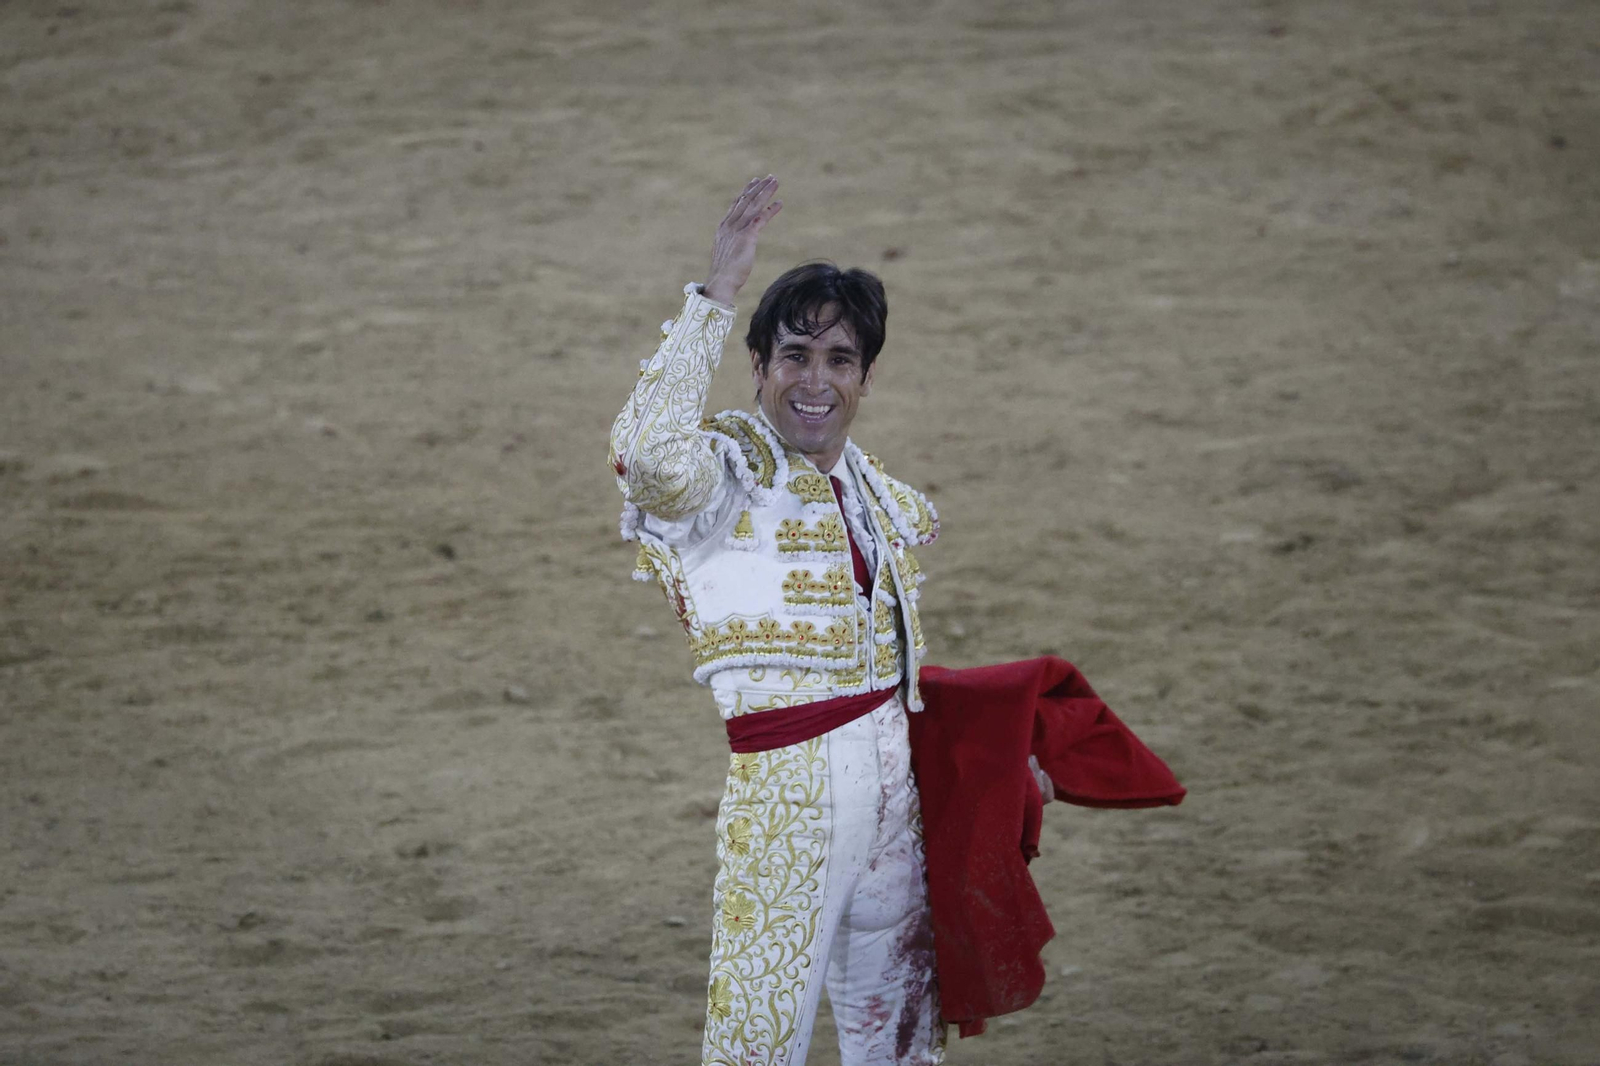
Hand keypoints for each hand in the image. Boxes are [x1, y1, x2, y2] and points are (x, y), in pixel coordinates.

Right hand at [703, 175, 780, 305]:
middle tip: (770, 177)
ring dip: (765, 192)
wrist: (720, 282)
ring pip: (754, 205)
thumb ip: (731, 246)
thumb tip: (734, 248)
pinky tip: (779, 203)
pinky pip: (760, 218)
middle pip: (746, 200)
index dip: (746, 192)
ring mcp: (737, 229)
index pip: (736, 204)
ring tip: (775, 182)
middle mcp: (729, 225)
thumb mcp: (726, 255)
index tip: (753, 182)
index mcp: (723, 228)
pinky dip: (770, 210)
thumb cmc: (724, 274)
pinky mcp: (747, 236)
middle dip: (758, 187)